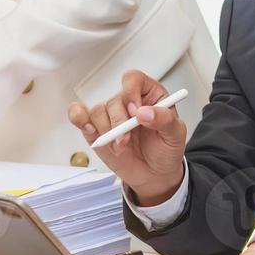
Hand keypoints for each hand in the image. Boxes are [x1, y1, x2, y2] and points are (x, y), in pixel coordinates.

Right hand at [69, 70, 185, 205]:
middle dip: (119, 120)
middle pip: (114, 99)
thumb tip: (144, 113)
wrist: (155, 174)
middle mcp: (128, 102)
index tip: (136, 112)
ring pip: (98, 111)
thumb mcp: (175, 134)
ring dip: (107, 131)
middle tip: (127, 138)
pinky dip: (80, 120)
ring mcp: (111, 116)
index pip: (133, 80)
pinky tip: (91, 130)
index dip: (131, 93)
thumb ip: (164, 120)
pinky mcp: (96, 130)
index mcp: (149, 95)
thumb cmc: (166, 149)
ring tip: (121, 146)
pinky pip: (80, 116)